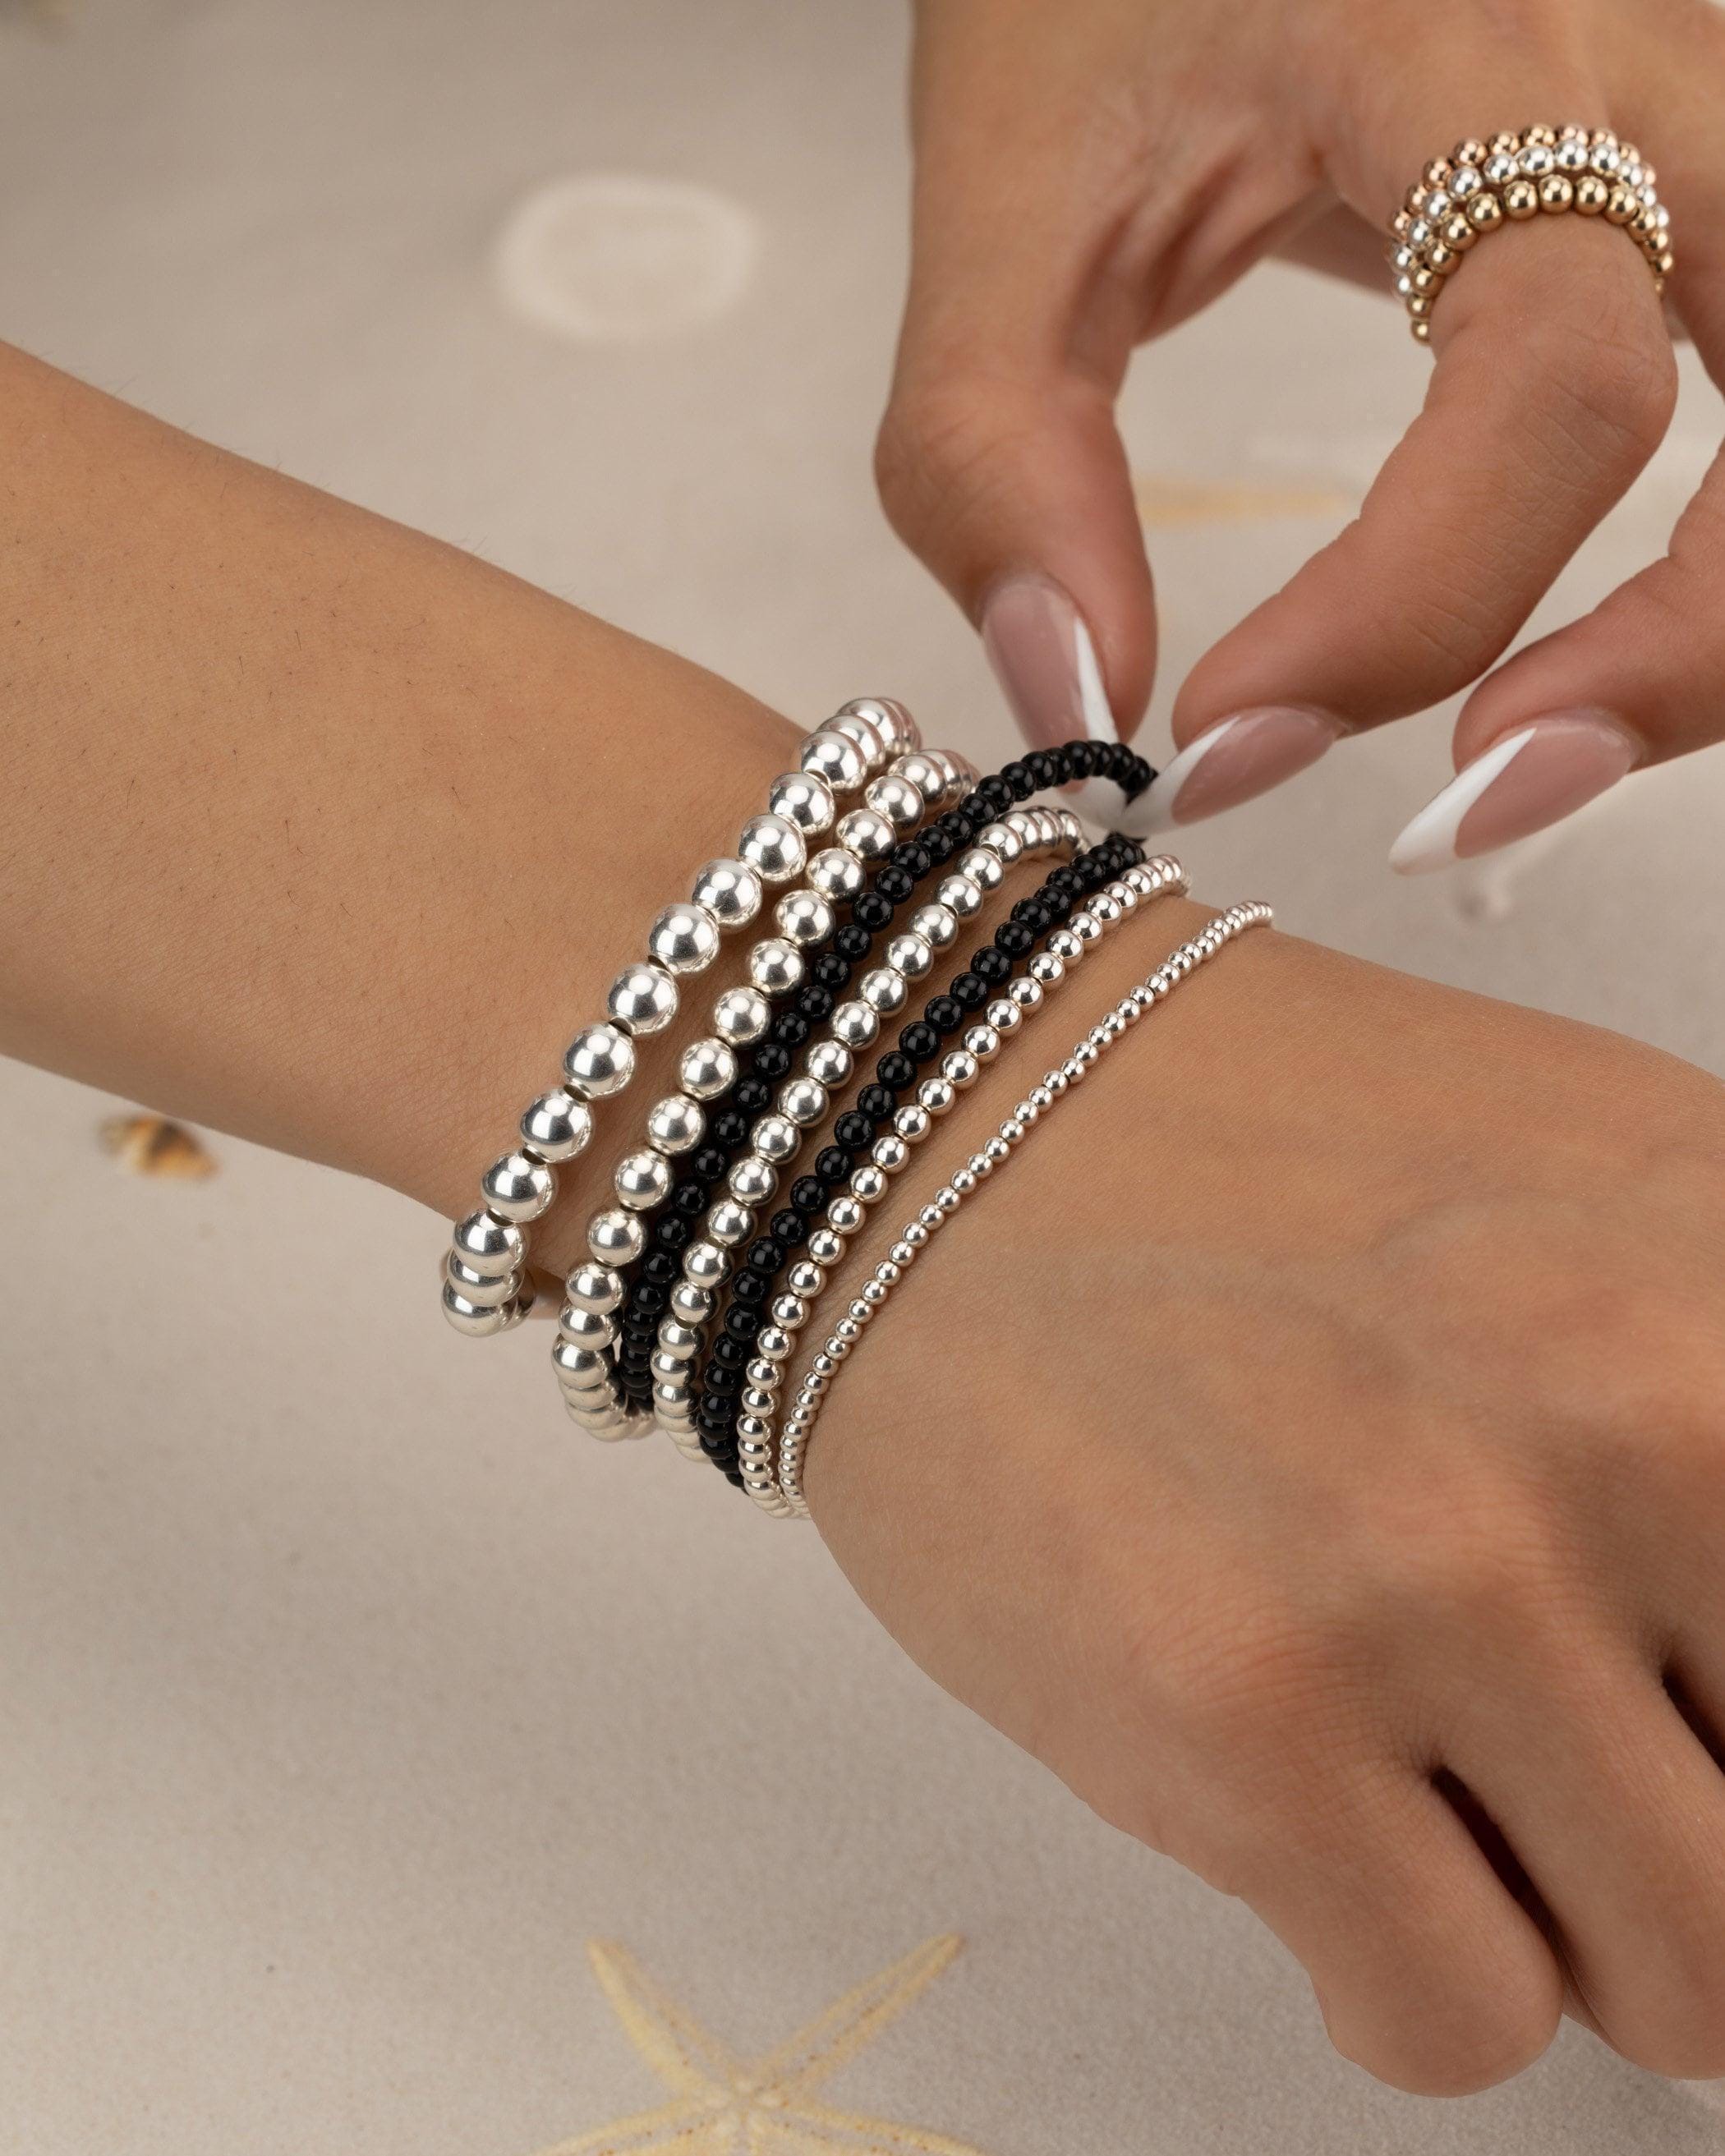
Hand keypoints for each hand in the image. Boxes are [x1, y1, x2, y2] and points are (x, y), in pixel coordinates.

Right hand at [807, 905, 1724, 2092]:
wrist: (929, 1117)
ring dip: (1553, 1913)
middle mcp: (1634, 1418)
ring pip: (1679, 1983)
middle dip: (1680, 1827)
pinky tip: (1304, 1813)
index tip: (1673, 1705)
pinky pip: (1452, 2022)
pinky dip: (1394, 1965)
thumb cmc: (1235, 1157)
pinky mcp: (1243, 1719)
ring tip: (1412, 1765)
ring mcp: (1436, 1577)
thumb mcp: (1593, 1190)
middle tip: (1546, 1736)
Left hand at [875, 0, 1724, 866]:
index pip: (1547, 380)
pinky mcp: (1703, 176)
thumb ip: (998, 454)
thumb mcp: (1010, 194)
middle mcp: (1650, 80)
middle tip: (1468, 806)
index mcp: (1471, 59)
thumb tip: (1077, 705)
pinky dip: (1718, 545)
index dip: (1407, 606)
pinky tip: (1600, 637)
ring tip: (1542, 745)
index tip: (1222, 735)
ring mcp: (1706, 116)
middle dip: (1673, 658)